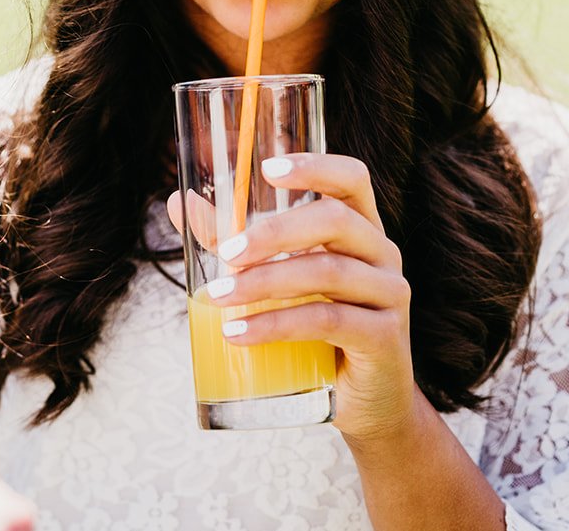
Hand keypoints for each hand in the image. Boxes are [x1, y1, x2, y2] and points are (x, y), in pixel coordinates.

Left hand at [166, 153, 417, 446]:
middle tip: (226, 254)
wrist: (361, 402)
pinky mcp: (385, 337)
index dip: (315, 166)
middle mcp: (382, 253)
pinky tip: (238, 333)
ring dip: (265, 282)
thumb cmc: (316, 331)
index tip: (267, 170)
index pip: (351, 178)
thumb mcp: (277, 279)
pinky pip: (329, 320)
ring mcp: (390, 293)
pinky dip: (277, 324)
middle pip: (334, 220)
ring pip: (328, 271)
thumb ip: (233, 240)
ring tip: (218, 298)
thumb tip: (178, 201)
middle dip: (274, 231)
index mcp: (360, 228)